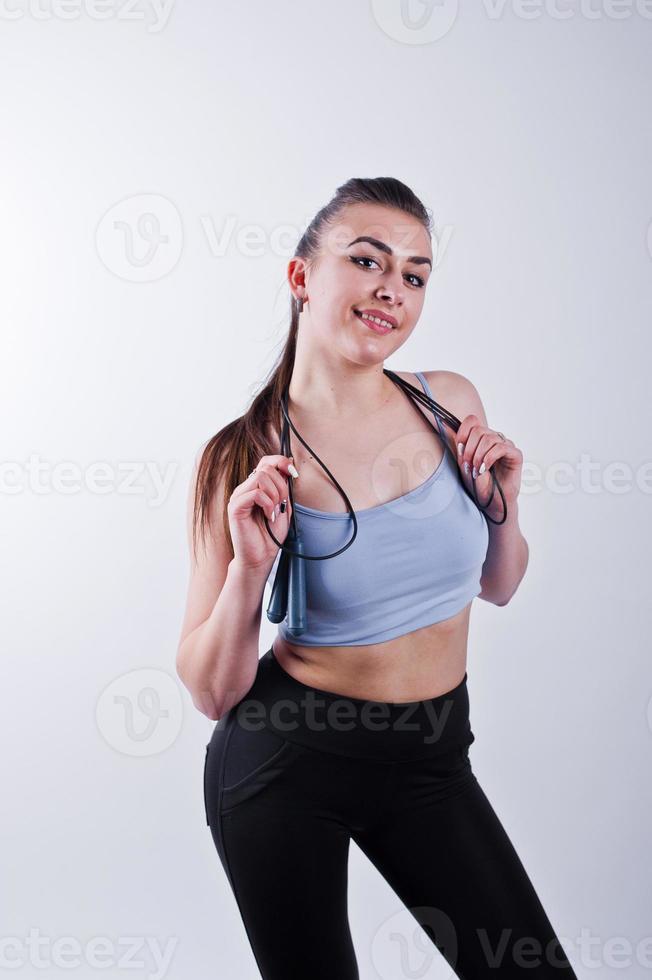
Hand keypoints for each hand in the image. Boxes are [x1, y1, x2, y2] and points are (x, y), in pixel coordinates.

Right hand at [227, 455, 296, 570]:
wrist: (260, 557)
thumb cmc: (271, 535)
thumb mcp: (284, 506)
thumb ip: (285, 487)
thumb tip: (289, 467)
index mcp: (256, 486)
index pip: (266, 461)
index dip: (281, 462)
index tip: (293, 473)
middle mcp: (245, 488)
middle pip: (266, 468)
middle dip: (281, 485)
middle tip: (282, 504)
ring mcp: (238, 496)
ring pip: (260, 477)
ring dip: (275, 494)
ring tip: (274, 511)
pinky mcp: (235, 507)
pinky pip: (255, 493)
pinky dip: (268, 504)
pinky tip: (268, 516)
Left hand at [455, 415, 522, 519]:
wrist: (491, 503)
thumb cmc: (478, 485)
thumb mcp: (463, 463)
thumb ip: (458, 445)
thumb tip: (444, 425)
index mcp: (482, 439)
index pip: (472, 421)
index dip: (463, 432)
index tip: (459, 449)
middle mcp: (495, 439)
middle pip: (479, 429)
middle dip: (469, 449)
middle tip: (468, 465)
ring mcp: (506, 446)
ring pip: (489, 437)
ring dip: (478, 455)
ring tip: (477, 470)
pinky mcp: (516, 455)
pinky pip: (501, 447)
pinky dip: (489, 458)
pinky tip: (485, 469)